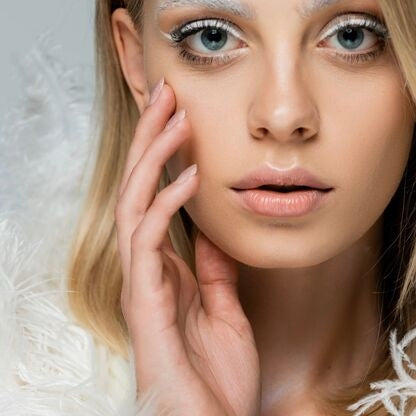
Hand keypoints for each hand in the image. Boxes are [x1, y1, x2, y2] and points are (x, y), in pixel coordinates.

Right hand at [114, 80, 260, 415]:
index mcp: (167, 267)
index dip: (165, 155)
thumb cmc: (217, 378)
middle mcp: (148, 269)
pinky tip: (190, 175)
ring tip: (173, 117)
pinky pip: (148, 242)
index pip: (157, 196)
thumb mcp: (225, 308)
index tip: (181, 115)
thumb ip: (215, 269)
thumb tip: (212, 231)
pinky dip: (167, 204)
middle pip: (139, 187)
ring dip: (153, 157)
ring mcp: (143, 283)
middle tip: (165, 93)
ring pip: (134, 203)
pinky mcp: (145, 302)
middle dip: (150, 139)